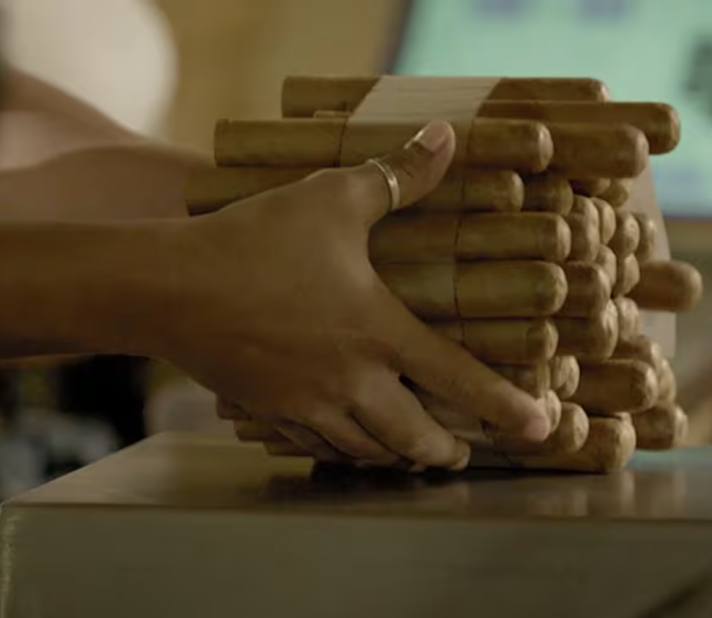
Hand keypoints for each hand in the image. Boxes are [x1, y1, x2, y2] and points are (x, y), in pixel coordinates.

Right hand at [156, 121, 550, 469]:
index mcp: (378, 331)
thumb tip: (445, 134)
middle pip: (414, 439)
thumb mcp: (331, 197)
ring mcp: (308, 402)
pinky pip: (319, 444)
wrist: (170, 288)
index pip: (460, 380)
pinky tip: (346, 438)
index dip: (507, 408)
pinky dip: (345, 449)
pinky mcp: (271, 409)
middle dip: (445, 453)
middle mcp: (351, 379)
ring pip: (367, 452)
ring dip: (398, 457)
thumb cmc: (254, 240)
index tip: (541, 430)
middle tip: (462, 453)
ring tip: (411, 453)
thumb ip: (396, 175)